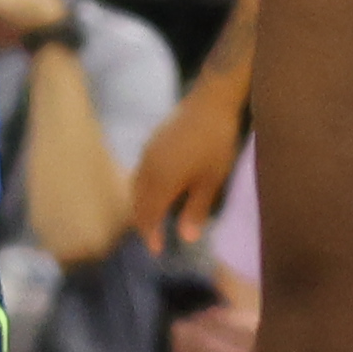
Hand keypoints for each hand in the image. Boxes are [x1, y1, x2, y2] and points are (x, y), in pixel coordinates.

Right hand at [111, 37, 253, 247]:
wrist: (211, 100)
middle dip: (143, 223)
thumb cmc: (216, 142)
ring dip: (141, 205)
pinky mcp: (152, 141)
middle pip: (138, 202)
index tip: (156, 251)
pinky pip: (140, 172)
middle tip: (152, 238)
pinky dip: (143, 188)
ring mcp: (148, 152)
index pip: (149, 215)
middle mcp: (148, 168)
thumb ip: (196, 209)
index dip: (150, 235)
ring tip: (152, 218)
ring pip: (136, 186)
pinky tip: (156, 190)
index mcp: (161, 180)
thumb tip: (185, 238)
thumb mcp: (211, 179)